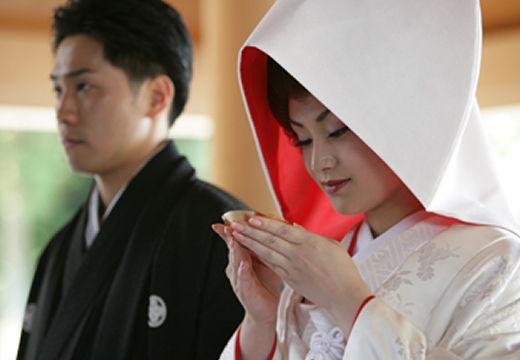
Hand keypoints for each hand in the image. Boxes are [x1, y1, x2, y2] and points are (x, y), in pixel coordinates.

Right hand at [212, 224, 280, 324]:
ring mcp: (239, 278)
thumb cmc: (266, 283)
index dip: (233, 228)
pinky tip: (243, 264)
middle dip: (232, 235)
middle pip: (233, 246)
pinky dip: (242, 270)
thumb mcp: (265, 259)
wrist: (267, 309)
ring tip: (234, 238)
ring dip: (235, 249)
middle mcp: (237, 266)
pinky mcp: (244, 290)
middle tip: (231, 223)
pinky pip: (243, 278)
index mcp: (243, 257)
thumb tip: (273, 224)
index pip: (236, 239)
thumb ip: (264, 244)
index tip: (229, 216)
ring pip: (236, 260)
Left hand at [230, 216, 371, 333]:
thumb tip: (295, 227)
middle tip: (236, 224)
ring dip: (250, 243)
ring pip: (266, 252)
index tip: (251, 217)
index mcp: (309, 242)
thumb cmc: (342, 269)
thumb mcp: (330, 244)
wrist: (344, 295)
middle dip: (250, 231)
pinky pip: (271, 265)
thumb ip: (310, 235)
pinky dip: (259, 257)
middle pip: (269, 239)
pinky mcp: (290, 279)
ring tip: (237, 236)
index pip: (282, 229)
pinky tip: (250, 252)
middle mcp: (297, 254)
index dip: (265, 223)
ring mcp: (292, 268)